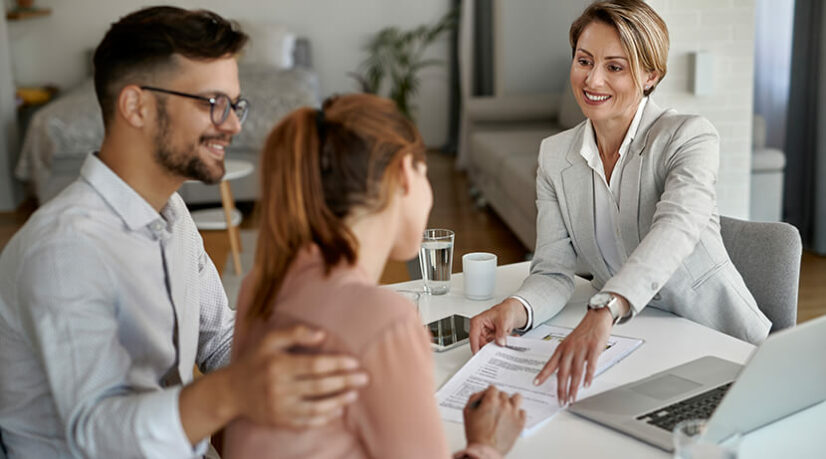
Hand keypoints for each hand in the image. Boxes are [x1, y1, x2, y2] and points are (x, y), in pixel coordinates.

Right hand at [228, 325, 368, 427]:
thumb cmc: (255, 361)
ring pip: (316, 407)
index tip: (354, 362)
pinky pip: (306, 422)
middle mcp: (279, 388)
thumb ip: (295, 333)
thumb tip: (322, 335)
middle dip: (344, 382)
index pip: (314, 365)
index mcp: (278, 365)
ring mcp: (280, 408)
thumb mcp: (269, 341)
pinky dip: (324, 418)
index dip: (337, 364)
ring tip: (354, 394)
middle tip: (364, 378)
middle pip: (319, 386)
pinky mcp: (280, 421)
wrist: (231, 392)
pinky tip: (337, 411)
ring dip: (338, 402)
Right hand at [463, 386, 525, 454]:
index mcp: (491, 400)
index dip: (489, 394)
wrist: (485, 450)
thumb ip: (474, 398)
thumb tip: (482, 394)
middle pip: (503, 393)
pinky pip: (523, 412)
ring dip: (511, 401)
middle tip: (494, 408)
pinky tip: (511, 418)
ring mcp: (513, 413)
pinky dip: (517, 414)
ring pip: (517, 398)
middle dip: (498, 399)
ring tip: (507, 408)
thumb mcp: (467, 412)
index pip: (493, 388)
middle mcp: (504, 404)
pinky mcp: (520, 422)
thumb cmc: (475, 433)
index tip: (489, 398)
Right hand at [469, 298, 527, 353]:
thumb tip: (500, 342)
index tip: (479, 355)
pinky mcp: (491, 340)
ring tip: (506, 342)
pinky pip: (494, 346)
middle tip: (498, 350)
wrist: (512, 311)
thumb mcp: (504, 320)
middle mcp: (479, 330)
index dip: (475, 346)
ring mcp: (485, 335)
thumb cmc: (505, 311)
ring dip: (497, 347)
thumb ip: (501, 332)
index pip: (473, 336)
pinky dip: (501, 345)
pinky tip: (508, 341)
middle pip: (480, 344)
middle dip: (490, 349)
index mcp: (477, 322)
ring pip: (487, 347)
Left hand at [533, 308, 612, 404]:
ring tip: (572, 398)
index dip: (543, 374)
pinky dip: (588, 377)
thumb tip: (564, 375)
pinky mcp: (593, 349)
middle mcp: (569, 349)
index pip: (550, 364)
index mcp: (562, 348)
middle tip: (561, 400)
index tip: (536, 383)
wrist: (597, 318)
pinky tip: (586, 385)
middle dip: (561, 389)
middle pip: (562, 372)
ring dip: (573, 388)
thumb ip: (566, 358)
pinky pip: (590, 366)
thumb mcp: (570, 343)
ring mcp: (581, 349)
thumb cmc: (584, 332)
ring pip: (575, 372)